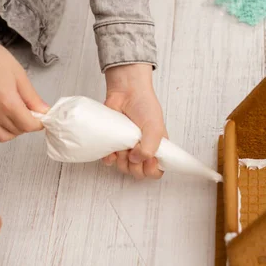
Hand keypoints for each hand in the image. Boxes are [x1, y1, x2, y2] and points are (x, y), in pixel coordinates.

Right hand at [0, 26, 47, 141]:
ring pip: (3, 136)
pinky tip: (5, 112)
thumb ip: (32, 96)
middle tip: (31, 111)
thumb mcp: (19, 74)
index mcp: (7, 103)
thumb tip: (44, 111)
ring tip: (18, 113)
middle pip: (18, 132)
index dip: (39, 123)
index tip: (43, 114)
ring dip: (15, 129)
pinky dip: (2, 127)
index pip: (29, 126)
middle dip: (28, 125)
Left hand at [102, 64, 166, 179]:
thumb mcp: (155, 127)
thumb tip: (136, 160)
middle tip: (135, 150)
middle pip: (138, 173)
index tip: (150, 160)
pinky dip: (110, 158)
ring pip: (123, 168)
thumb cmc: (144, 106)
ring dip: (123, 160)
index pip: (156, 172)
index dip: (152, 170)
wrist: (126, 92)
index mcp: (156, 149)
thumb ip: (150, 147)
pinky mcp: (112, 144)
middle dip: (136, 166)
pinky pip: (109, 161)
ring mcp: (126, 149)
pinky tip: (113, 150)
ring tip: (125, 144)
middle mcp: (141, 151)